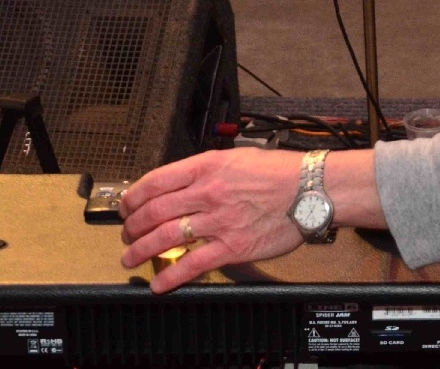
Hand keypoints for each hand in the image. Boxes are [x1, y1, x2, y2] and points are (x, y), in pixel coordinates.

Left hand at [118, 147, 304, 293]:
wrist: (312, 189)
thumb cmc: (282, 172)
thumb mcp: (238, 158)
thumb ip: (209, 169)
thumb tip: (184, 181)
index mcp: (208, 166)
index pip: (156, 181)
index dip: (134, 196)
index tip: (128, 205)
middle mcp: (208, 192)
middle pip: (154, 211)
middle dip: (133, 225)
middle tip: (127, 232)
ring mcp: (219, 221)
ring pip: (166, 237)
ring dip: (141, 249)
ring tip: (131, 256)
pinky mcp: (233, 247)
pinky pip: (193, 264)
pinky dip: (171, 276)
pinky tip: (160, 283)